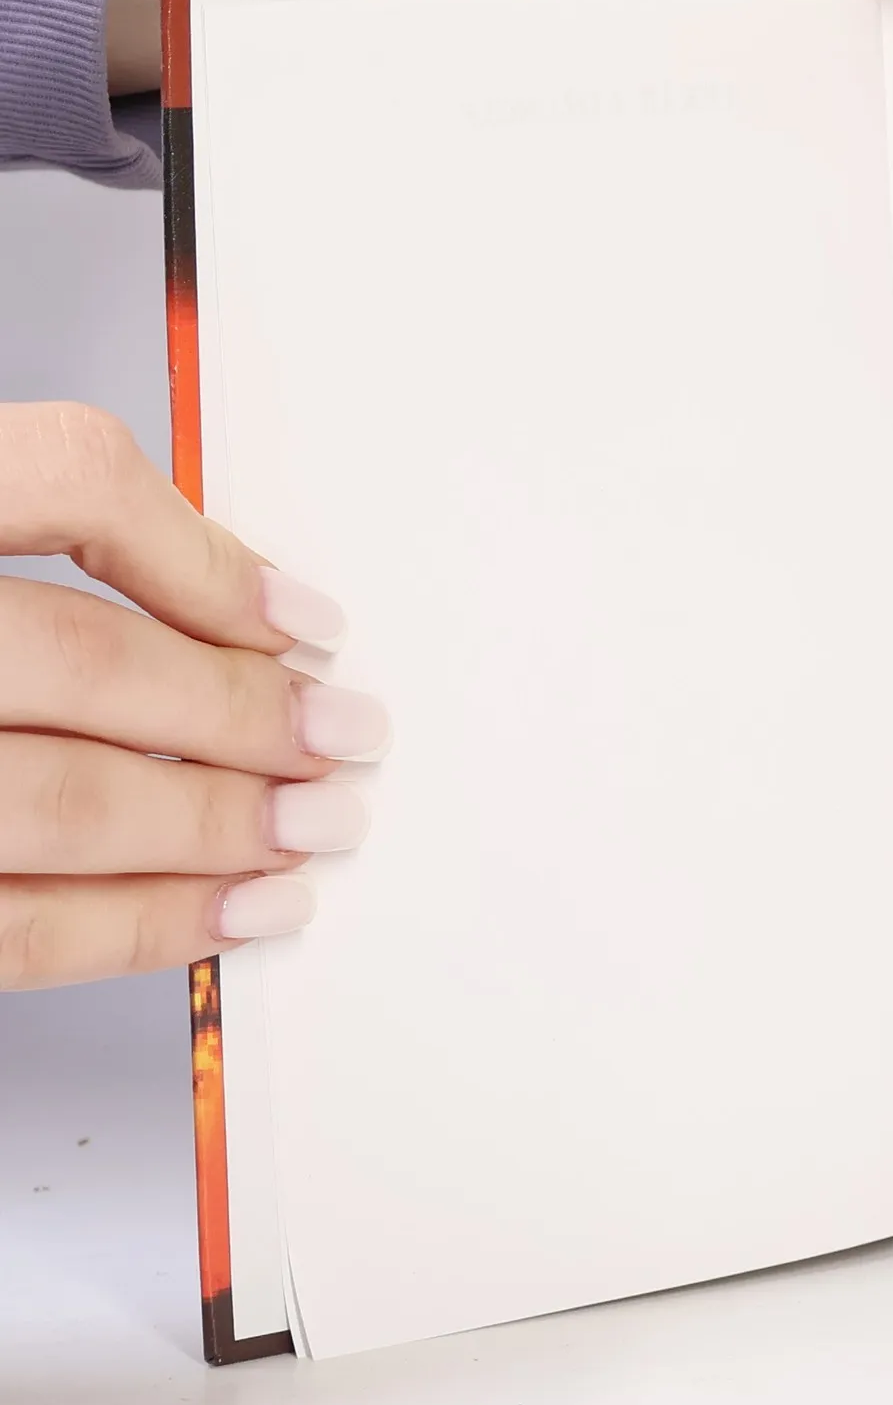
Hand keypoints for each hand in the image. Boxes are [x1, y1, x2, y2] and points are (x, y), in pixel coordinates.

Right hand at [0, 404, 388, 991]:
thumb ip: (19, 539)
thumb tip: (226, 606)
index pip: (66, 477)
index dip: (206, 553)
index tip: (305, 619)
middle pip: (82, 660)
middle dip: (244, 713)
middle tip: (346, 740)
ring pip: (59, 801)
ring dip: (216, 827)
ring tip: (313, 832)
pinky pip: (8, 927)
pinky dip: (134, 926)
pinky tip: (223, 915)